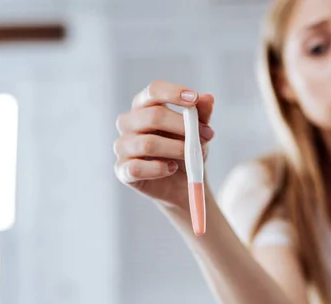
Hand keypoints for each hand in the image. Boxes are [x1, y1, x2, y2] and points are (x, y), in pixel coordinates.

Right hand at [114, 80, 214, 211]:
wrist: (183, 185)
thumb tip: (208, 98)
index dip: (173, 93)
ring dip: (176, 149)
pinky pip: (137, 168)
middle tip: (207, 135)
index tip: (194, 99)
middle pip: (152, 116)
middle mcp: (128, 123)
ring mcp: (122, 147)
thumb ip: (201, 115)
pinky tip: (171, 169)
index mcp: (144, 106)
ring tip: (192, 156)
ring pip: (147, 144)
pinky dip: (158, 169)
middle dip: (182, 126)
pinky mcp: (122, 170)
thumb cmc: (185, 151)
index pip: (153, 90)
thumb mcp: (198, 132)